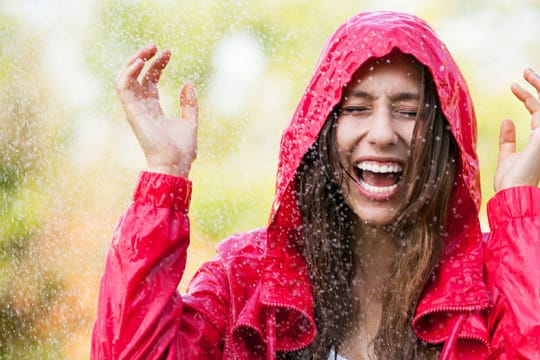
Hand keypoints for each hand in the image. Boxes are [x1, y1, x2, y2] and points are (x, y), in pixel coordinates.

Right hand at [115, 44, 197, 177]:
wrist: (175, 164)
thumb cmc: (182, 150)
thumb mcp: (190, 121)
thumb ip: (189, 104)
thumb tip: (188, 84)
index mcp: (153, 109)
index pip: (150, 80)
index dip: (157, 64)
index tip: (168, 52)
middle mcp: (141, 107)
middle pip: (137, 76)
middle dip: (144, 57)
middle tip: (156, 45)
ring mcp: (135, 109)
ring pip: (125, 78)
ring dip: (133, 60)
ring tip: (148, 50)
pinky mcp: (131, 111)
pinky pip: (122, 87)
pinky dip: (128, 72)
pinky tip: (141, 61)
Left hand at [495, 68, 539, 191]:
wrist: (513, 192)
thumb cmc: (510, 180)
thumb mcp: (507, 155)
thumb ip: (508, 139)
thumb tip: (507, 120)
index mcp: (538, 139)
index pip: (537, 112)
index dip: (526, 97)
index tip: (513, 85)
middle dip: (537, 86)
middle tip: (524, 71)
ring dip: (538, 86)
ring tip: (525, 72)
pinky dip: (538, 96)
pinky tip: (526, 84)